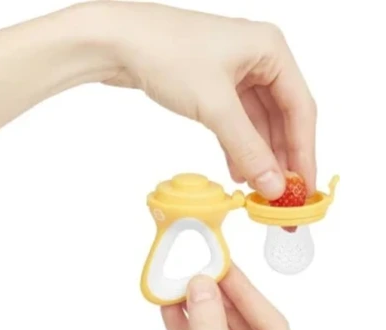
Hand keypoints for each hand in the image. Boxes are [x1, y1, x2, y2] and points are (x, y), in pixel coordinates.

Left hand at [104, 2, 316, 198]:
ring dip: (257, 156)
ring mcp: (233, 73)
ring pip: (256, 123)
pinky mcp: (211, 87)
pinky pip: (233, 122)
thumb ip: (247, 148)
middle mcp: (257, 59)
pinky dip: (236, 147)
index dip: (304, 152)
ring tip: (259, 189)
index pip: (300, 109)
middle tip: (283, 194)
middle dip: (281, 157)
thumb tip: (274, 185)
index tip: (305, 187)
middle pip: (280, 117)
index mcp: (270, 50)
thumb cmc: (166, 54)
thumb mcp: (215, 106)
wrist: (117, 42)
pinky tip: (238, 171)